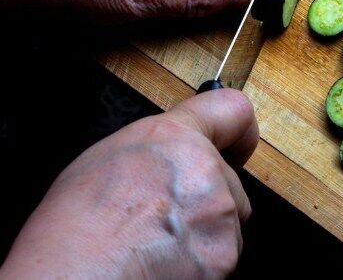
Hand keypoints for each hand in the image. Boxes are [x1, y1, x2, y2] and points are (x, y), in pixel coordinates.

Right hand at [0, 89, 257, 278]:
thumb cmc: (72, 231)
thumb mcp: (105, 160)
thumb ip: (158, 150)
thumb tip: (175, 157)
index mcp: (173, 137)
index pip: (234, 110)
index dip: (237, 132)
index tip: (236, 145)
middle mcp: (203, 169)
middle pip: (229, 180)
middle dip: (206, 198)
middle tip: (165, 218)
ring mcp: (219, 213)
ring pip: (228, 221)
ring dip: (204, 232)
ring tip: (157, 245)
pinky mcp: (225, 254)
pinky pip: (224, 255)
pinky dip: (203, 262)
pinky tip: (166, 264)